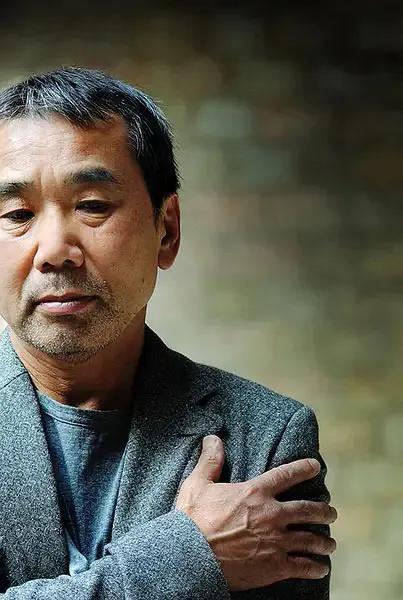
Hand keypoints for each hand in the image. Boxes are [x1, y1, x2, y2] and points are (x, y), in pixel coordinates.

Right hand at [175, 435, 336, 591]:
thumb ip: (210, 461)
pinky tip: (321, 568)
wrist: (191, 557)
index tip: (316, 466)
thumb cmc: (192, 519)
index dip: (303, 468)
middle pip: (306, 510)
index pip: (286, 475)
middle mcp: (271, 515)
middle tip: (332, 513)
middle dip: (323, 511)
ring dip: (323, 542)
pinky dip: (314, 567)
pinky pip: (302, 566)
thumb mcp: (198, 484)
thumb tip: (212, 438)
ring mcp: (276, 542)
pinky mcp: (275, 567)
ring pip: (309, 540)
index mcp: (255, 493)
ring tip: (330, 544)